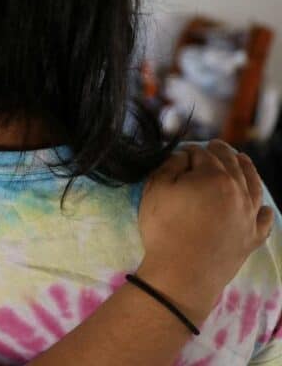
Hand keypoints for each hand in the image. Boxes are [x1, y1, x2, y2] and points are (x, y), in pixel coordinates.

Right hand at [137, 140, 273, 325]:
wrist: (183, 273)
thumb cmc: (165, 229)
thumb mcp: (156, 190)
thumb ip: (169, 166)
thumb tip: (184, 157)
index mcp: (214, 177)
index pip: (203, 154)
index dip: (190, 151)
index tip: (182, 152)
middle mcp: (238, 191)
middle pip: (232, 164)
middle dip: (222, 152)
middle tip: (216, 145)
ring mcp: (248, 215)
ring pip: (253, 186)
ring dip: (248, 170)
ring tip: (243, 161)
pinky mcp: (252, 237)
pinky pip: (263, 220)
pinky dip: (263, 210)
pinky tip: (261, 207)